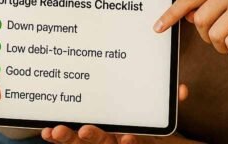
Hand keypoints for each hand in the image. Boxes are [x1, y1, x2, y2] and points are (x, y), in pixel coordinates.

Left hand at [41, 85, 188, 143]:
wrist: (138, 140)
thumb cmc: (144, 125)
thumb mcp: (158, 119)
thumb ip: (169, 104)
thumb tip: (182, 90)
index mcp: (130, 137)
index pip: (131, 142)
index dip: (130, 142)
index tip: (127, 138)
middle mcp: (112, 142)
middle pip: (101, 143)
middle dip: (92, 138)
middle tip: (84, 130)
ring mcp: (96, 142)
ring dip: (67, 139)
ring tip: (55, 132)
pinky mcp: (80, 139)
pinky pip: (67, 141)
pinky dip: (55, 138)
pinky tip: (44, 132)